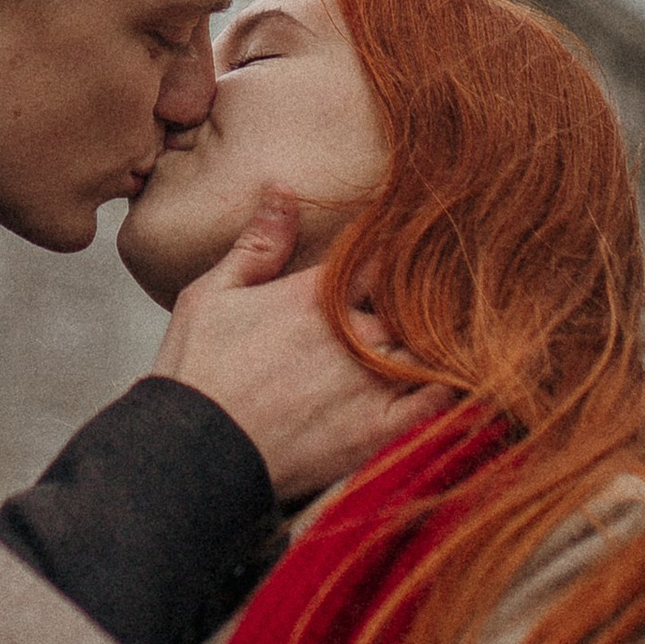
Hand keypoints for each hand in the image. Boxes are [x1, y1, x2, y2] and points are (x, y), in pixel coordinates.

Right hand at [155, 187, 454, 503]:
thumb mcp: (211, 294)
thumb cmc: (196, 373)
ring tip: (444, 337)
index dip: (398, 253)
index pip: (381, 256)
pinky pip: (436, 400)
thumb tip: (284, 190)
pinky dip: (449, 386)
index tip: (411, 250)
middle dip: (421, 301)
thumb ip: (257, 244)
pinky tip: (449, 379)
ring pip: (429, 346)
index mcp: (316, 293)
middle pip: (412, 303)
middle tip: (436, 298)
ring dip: (435, 340)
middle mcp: (351, 332)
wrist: (195, 452)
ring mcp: (369, 381)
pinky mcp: (378, 429)